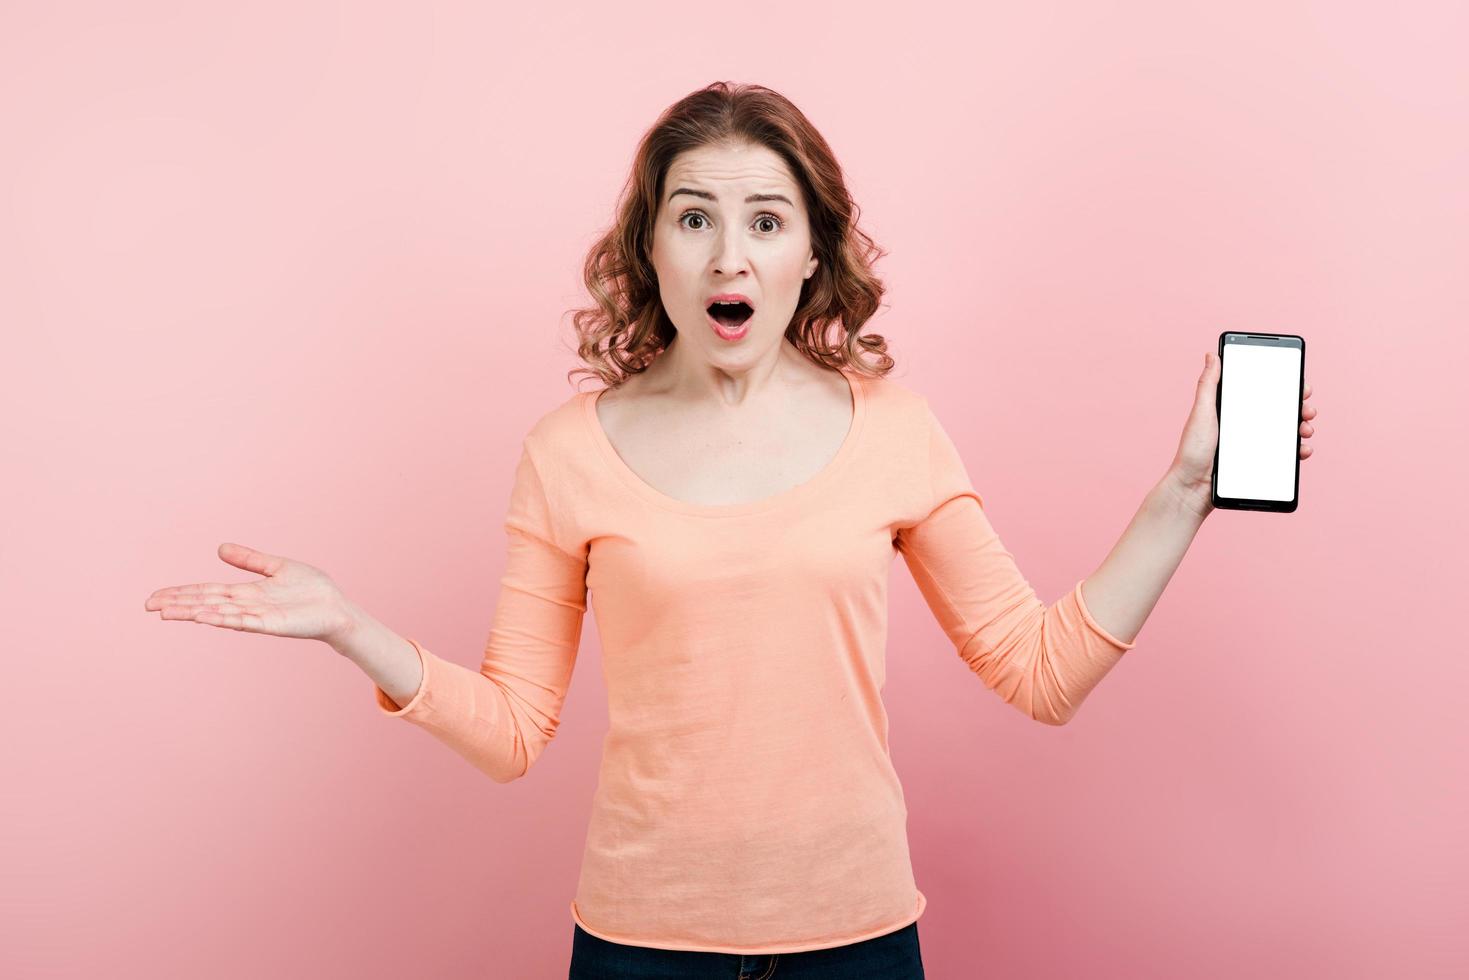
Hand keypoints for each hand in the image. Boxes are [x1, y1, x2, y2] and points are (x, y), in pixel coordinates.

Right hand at [144, 542, 359, 643]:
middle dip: (177, 604)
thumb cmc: (312, 590)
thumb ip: (249, 560)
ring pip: (217, 613)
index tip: (155, 596)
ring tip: (166, 613)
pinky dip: (222, 619)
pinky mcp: (272, 624)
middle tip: (147, 605)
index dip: (181, 593)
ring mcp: (257, 616)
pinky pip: (243, 621)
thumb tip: (219, 548)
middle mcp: (246, 605)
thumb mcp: (277, 567)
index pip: (206, 591)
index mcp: (245, 592)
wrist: (337, 608)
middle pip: (204, 602)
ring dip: (192, 612)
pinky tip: (203, 617)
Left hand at [1165, 352, 1317, 516]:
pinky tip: (1303, 449)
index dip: (1284, 385)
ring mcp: (1254, 443)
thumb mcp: (1201, 413)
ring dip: (1302, 427)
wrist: (1193, 489)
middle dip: (1299, 406)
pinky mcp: (1259, 462)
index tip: (1299, 382)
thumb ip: (1208, 385)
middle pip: (1280, 410)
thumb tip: (1211, 355)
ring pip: (1286, 430)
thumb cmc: (1192, 451)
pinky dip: (1298, 450)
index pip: (1262, 391)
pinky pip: (1284, 454)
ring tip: (1305, 428)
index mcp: (1233, 409)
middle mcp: (1245, 424)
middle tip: (1306, 408)